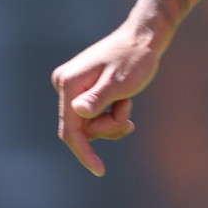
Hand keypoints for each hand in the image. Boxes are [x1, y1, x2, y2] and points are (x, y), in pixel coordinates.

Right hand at [51, 13, 169, 174]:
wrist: (143, 37)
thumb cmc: (135, 58)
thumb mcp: (120, 82)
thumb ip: (98, 99)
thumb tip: (78, 112)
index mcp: (69, 84)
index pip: (70, 130)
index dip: (84, 153)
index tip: (100, 170)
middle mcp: (65, 85)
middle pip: (82, 129)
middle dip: (108, 127)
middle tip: (128, 109)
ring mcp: (72, 87)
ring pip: (89, 124)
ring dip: (112, 120)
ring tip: (128, 101)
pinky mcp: (82, 89)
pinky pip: (93, 116)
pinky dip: (110, 115)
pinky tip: (124, 103)